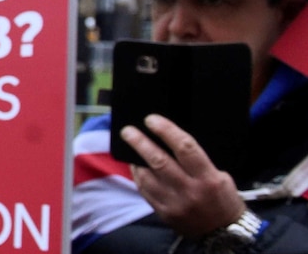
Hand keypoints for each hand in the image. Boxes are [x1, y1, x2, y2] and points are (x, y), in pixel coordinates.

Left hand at [121, 114, 244, 238]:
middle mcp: (190, 191)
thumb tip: (171, 139)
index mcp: (208, 178)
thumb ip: (198, 160)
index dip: (166, 130)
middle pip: (160, 161)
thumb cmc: (222, 199)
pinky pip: (145, 190)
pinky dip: (138, 175)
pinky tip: (135, 165)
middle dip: (140, 143)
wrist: (224, 233)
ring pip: (147, 176)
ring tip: (129, 145)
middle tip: (128, 130)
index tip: (151, 119)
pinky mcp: (164, 213)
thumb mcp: (220, 176)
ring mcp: (175, 203)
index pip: (185, 148)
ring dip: (135, 159)